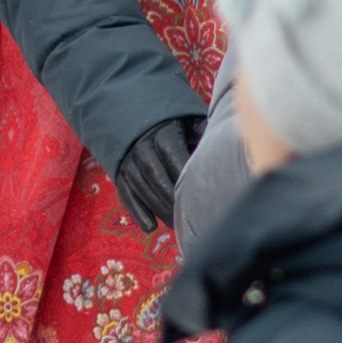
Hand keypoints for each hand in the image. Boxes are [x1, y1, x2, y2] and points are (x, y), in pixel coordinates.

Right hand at [113, 114, 204, 233]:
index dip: (183, 174)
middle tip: (189, 219)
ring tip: (175, 225)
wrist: (132, 115)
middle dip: (171, 198)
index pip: (171, 153)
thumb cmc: (174, 123)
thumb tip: (222, 146)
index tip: (201, 193)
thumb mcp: (189, 120)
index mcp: (161, 132)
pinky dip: (136, 211)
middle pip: (154, 174)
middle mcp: (140, 145)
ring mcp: (127, 159)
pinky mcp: (118, 171)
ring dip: (157, 208)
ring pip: (139, 186)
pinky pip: (125, 193)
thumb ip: (203, 132)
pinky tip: (150, 227)